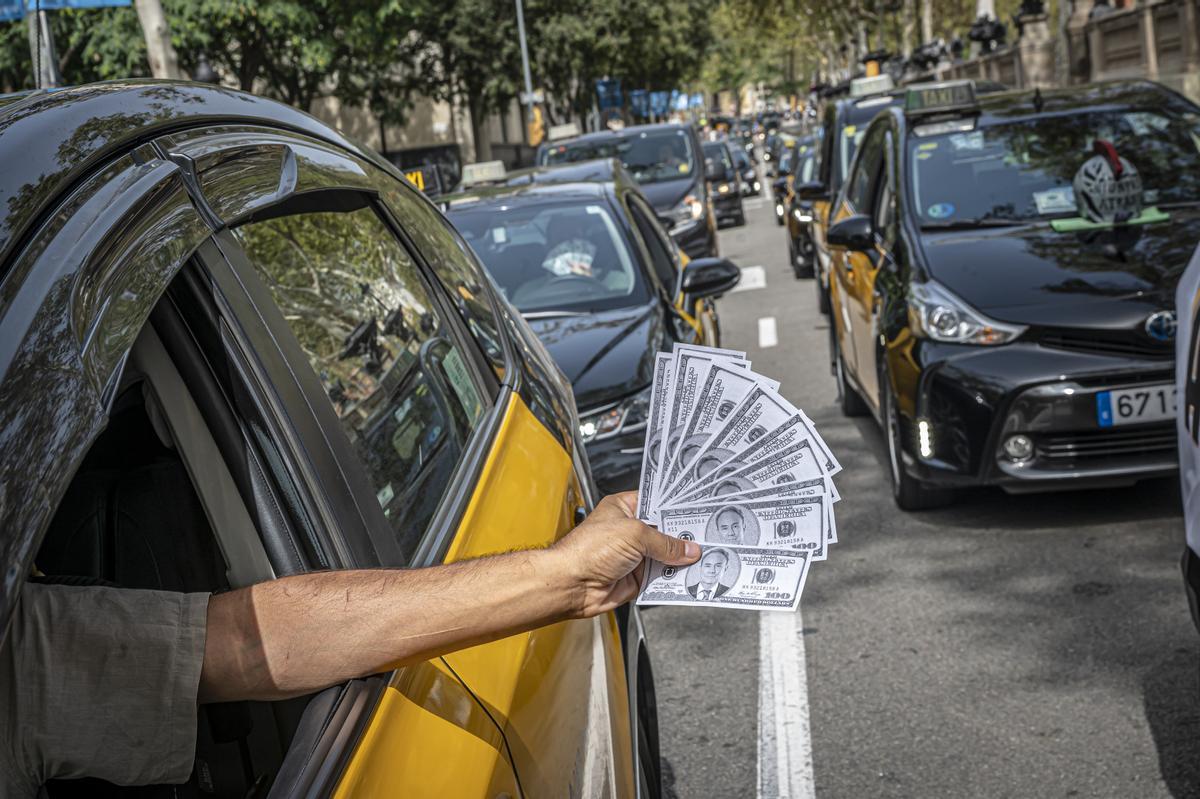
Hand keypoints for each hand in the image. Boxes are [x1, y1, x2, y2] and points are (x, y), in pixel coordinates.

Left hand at [549, 492, 700, 617]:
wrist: (571, 584)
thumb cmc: (588, 550)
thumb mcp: (634, 534)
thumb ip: (665, 542)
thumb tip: (688, 549)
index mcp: (624, 508)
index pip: (657, 503)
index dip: (677, 509)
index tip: (699, 512)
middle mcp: (629, 530)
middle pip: (665, 532)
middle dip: (684, 537)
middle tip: (707, 538)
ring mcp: (633, 555)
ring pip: (665, 557)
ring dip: (681, 560)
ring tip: (705, 558)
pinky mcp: (635, 578)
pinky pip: (660, 578)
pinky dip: (673, 579)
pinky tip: (688, 577)